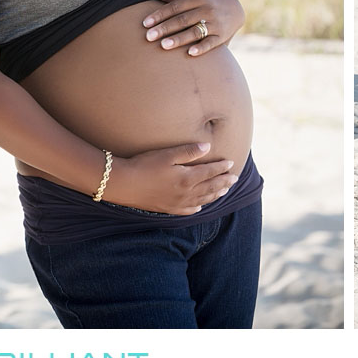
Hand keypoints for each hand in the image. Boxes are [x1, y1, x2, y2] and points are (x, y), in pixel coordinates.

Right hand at [104, 142, 238, 214]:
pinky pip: (188, 210)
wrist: (123, 184)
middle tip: (235, 178)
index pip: (210, 172)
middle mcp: (185, 193)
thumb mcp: (167, 154)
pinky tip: (200, 205)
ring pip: (203, 199)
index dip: (222, 167)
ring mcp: (177, 203)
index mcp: (187, 178)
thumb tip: (208, 147)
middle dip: (224, 182)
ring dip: (215, 194)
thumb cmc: (144, 165)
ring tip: (225, 190)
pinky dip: (198, 206)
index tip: (231, 163)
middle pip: (211, 187)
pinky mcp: (167, 209)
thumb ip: (189, 151)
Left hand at [142, 0, 244, 55]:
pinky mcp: (222, 35)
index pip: (175, 7)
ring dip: (179, 39)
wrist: (234, 7)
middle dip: (165, 28)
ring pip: (195, 32)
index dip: (159, 15)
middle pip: (182, 20)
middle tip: (148, 37)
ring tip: (163, 46)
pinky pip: (211, 42)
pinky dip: (201, 47)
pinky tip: (189, 53)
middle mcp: (207, 8)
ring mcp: (216, 22)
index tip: (145, 24)